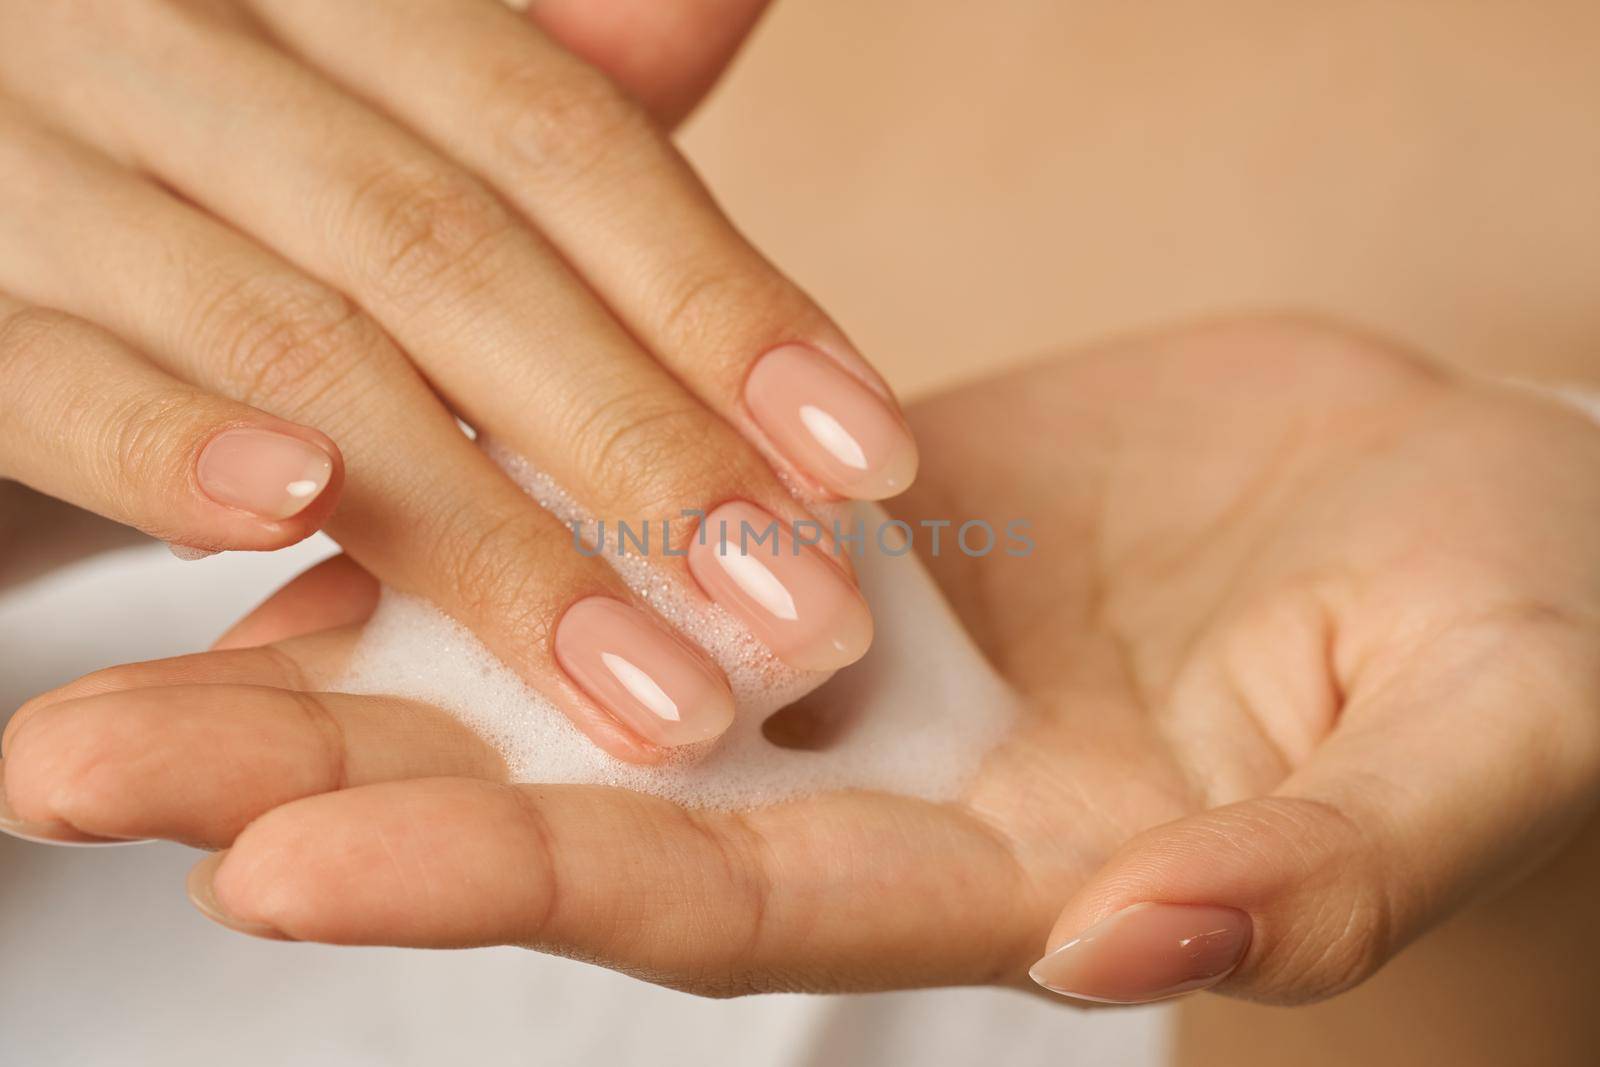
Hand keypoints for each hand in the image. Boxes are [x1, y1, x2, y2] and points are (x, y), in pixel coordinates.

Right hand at [0, 0, 912, 758]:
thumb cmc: (196, 179)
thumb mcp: (354, 114)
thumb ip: (527, 89)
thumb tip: (719, 2)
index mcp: (326, 2)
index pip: (558, 140)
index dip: (719, 301)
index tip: (868, 455)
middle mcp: (181, 45)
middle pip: (453, 248)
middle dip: (642, 445)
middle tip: (801, 608)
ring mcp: (36, 159)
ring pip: (299, 339)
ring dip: (483, 531)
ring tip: (649, 676)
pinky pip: (52, 375)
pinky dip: (173, 451)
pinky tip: (293, 524)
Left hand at [6, 316, 1597, 1005]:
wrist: (1478, 526)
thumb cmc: (1523, 645)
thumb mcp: (1478, 753)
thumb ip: (1329, 872)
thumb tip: (1149, 948)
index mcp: (1017, 872)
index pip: (728, 898)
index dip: (514, 885)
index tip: (270, 872)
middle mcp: (894, 781)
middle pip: (579, 800)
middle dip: (329, 789)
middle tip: (64, 765)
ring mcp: (864, 651)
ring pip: (576, 658)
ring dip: (358, 646)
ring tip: (116, 637)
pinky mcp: (856, 524)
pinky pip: (643, 523)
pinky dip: (498, 517)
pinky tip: (336, 498)